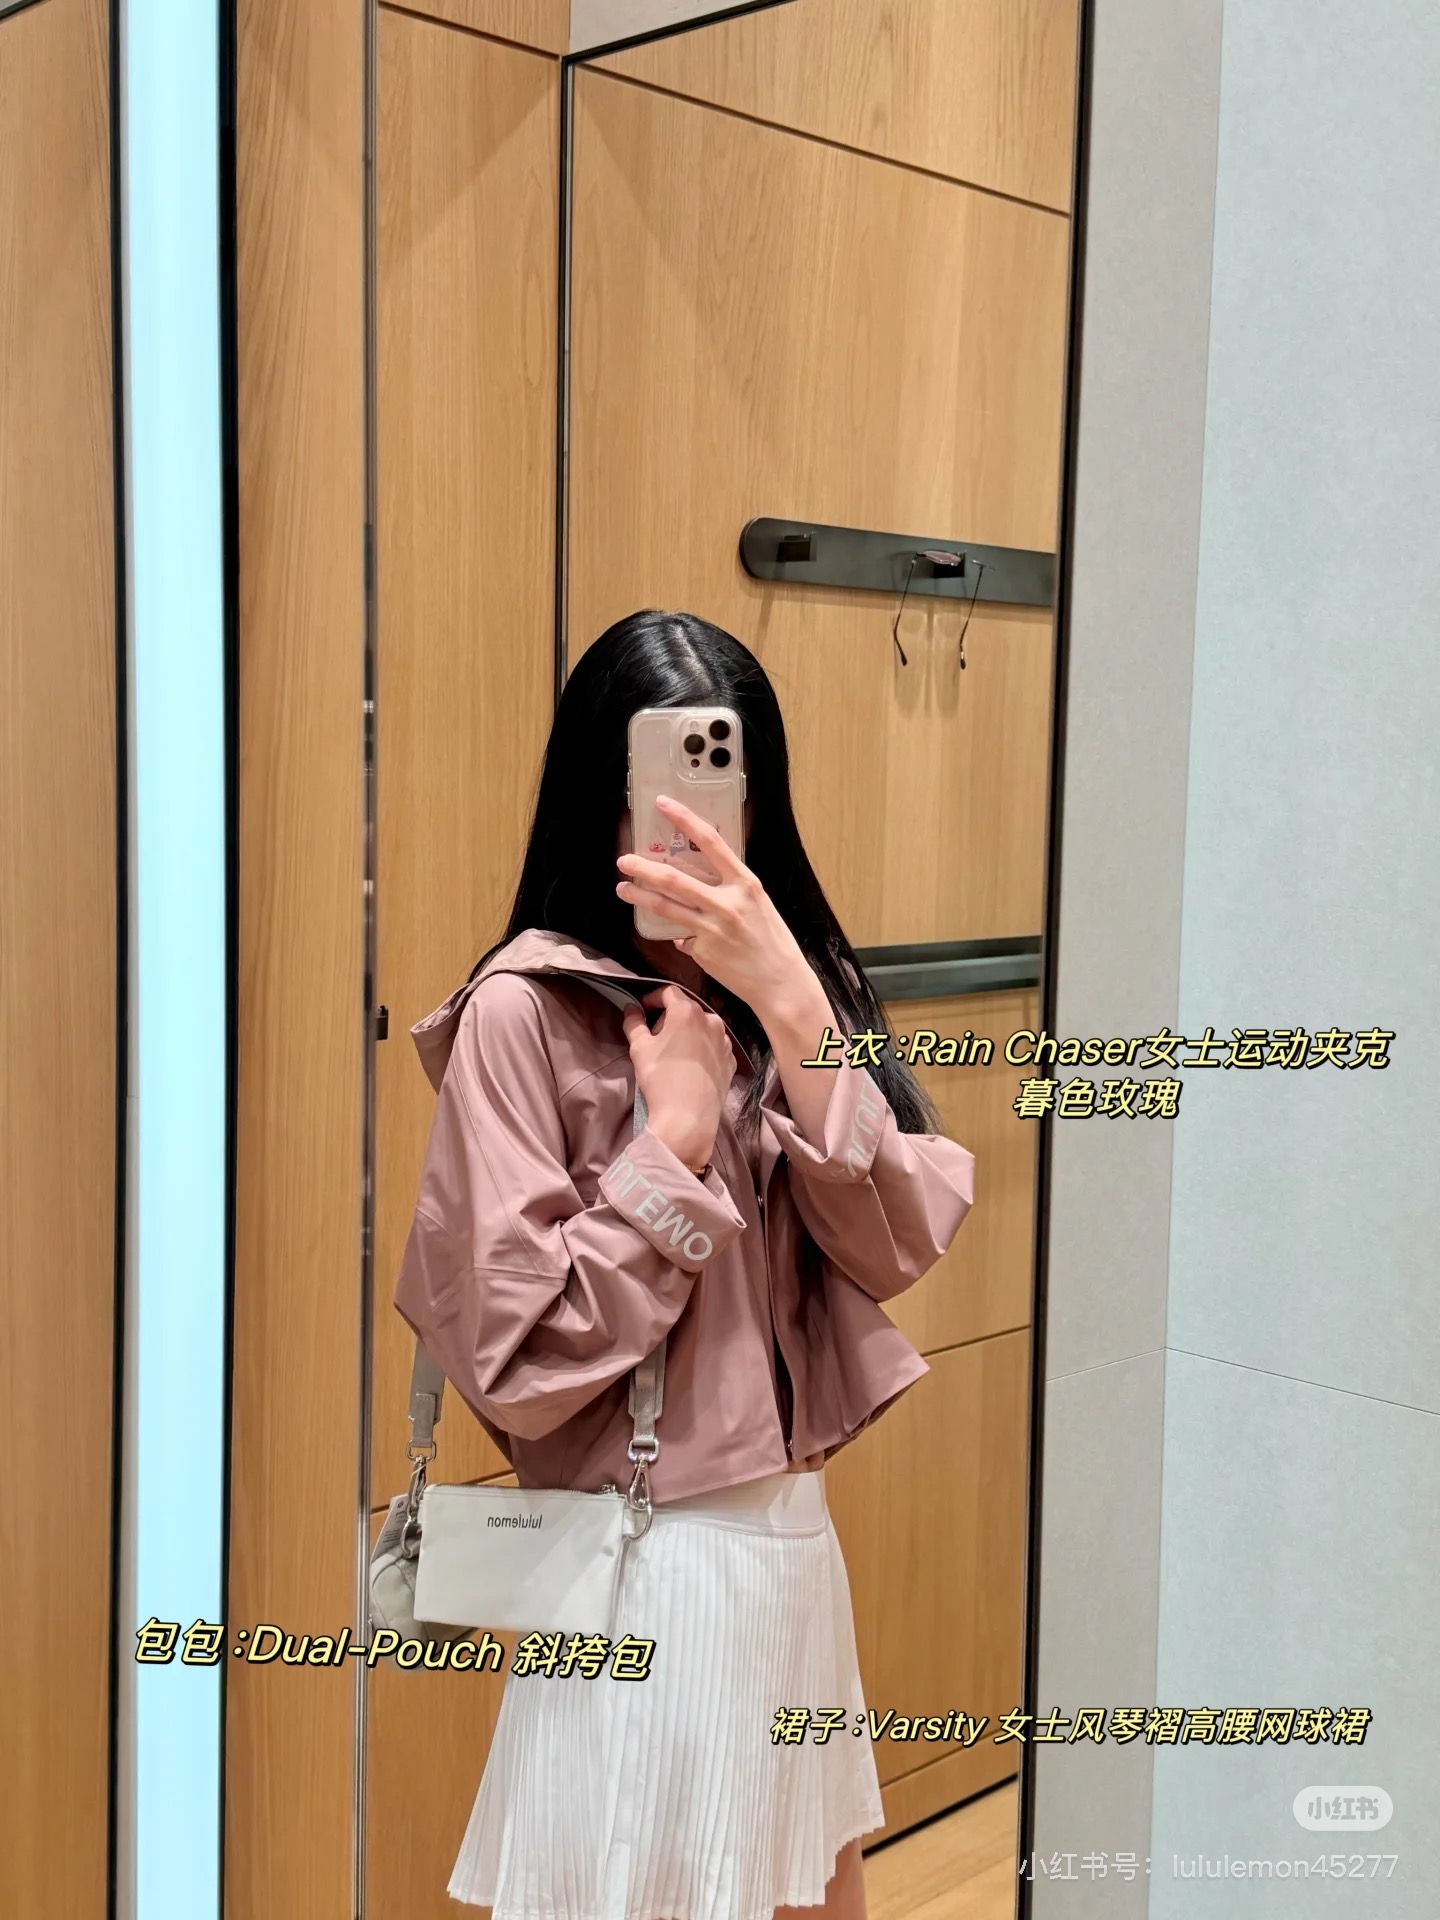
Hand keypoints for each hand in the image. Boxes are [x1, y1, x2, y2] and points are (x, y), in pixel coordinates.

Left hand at [615, 794, 817, 1024]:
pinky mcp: (702, 951)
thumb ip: (731, 893)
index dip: (685, 819)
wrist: (781, 983)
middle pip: (674, 879)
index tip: (664, 804)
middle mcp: (726, 903)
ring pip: (666, 908)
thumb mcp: (759, 905)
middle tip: (624, 861)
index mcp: (745, 883)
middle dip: (643, 868)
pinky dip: (678, 935)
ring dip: (639, 897)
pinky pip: (682, 938)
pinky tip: (677, 938)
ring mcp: (711, 928)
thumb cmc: (774, 942)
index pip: (710, 842)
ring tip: (622, 889)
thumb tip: (701, 892)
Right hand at [622, 985, 735, 1170]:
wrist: (688, 1116)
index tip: (642, 1012)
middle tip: (656, 1038)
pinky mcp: (731, 1060)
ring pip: (702, 1028)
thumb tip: (631, 1009)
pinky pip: (713, 1047)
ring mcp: (725, 1041)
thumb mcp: (639, 1048)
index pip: (668, 992)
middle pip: (686, 1010)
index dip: (652, 999)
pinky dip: (702, 1049)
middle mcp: (712, 1020)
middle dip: (669, 1018)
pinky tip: (691, 1066)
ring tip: (675, 1054)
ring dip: (688, 1034)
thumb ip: (634, 1023)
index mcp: (688, 1012)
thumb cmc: (661, 1078)